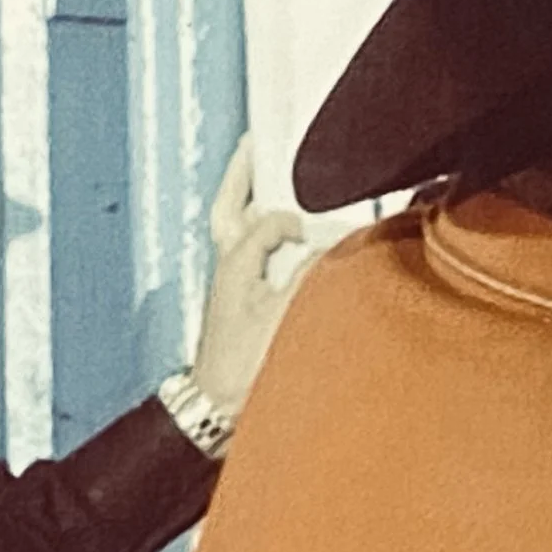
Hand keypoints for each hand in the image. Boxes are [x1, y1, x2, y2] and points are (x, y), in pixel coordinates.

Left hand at [190, 137, 307, 417]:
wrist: (220, 409)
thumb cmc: (244, 366)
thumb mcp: (284, 314)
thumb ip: (311, 272)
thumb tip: (331, 246)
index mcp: (236, 262)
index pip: (267, 220)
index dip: (293, 217)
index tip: (321, 224)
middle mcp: (230, 267)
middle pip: (233, 208)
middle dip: (245, 175)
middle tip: (258, 142)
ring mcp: (234, 285)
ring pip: (238, 228)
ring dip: (253, 201)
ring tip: (270, 177)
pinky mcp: (243, 302)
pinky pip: (252, 254)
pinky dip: (265, 236)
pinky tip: (288, 238)